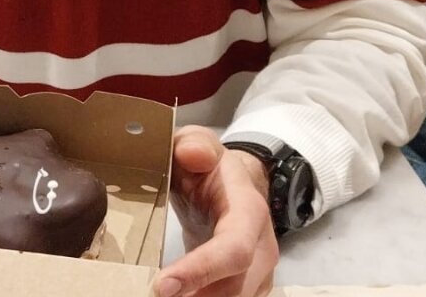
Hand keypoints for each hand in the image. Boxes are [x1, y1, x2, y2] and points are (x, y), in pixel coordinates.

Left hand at [155, 125, 278, 296]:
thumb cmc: (209, 167)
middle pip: (236, 288)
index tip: (164, 286)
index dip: (202, 270)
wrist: (231, 184)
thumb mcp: (196, 143)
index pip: (233, 248)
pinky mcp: (249, 287)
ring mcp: (260, 272)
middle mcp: (262, 247)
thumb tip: (193, 154)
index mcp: (248, 210)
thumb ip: (192, 144)